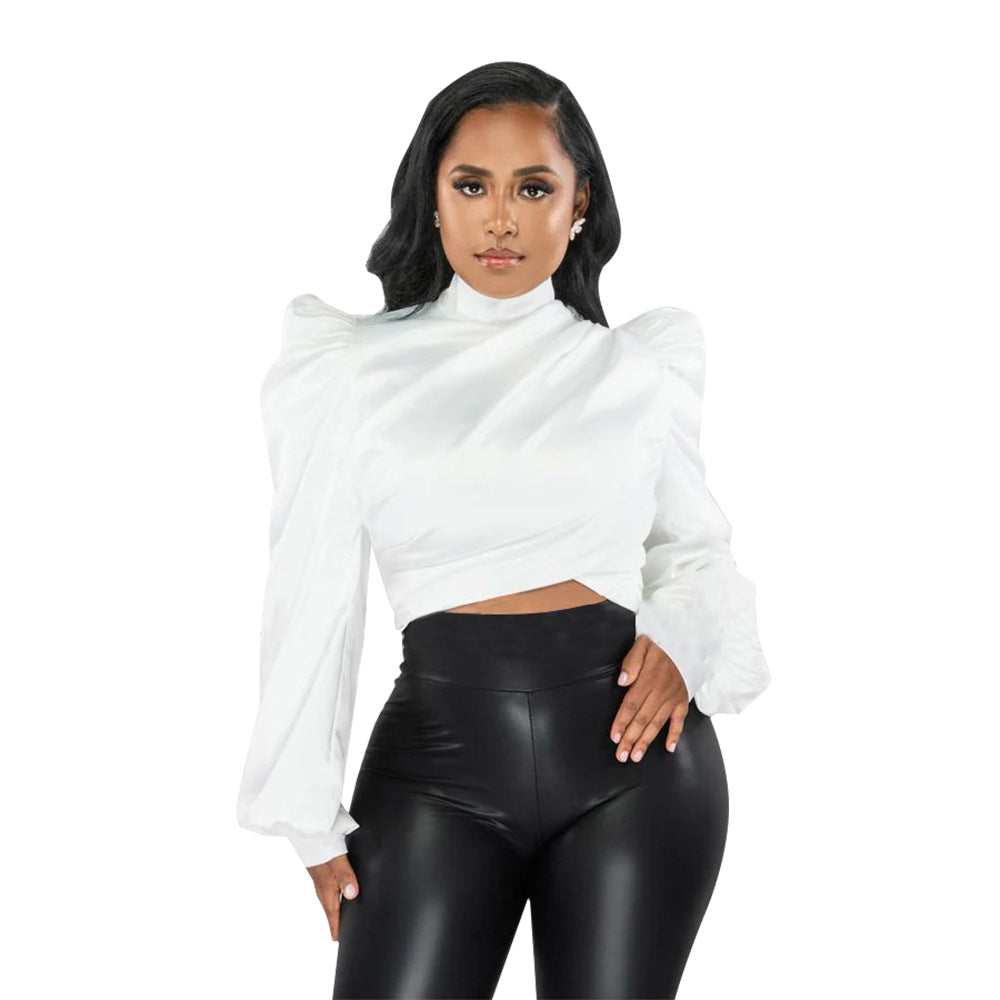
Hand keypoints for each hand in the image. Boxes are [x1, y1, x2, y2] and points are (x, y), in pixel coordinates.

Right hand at [306, 852, 359, 940]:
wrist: (307, 831)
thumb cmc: (320, 845)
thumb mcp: (336, 860)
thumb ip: (345, 875)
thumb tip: (352, 895)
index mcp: (326, 890)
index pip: (333, 917)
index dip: (338, 931)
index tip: (341, 944)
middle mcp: (323, 889)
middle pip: (332, 913)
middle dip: (339, 925)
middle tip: (346, 937)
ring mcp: (323, 881)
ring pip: (332, 903)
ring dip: (338, 913)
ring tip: (346, 922)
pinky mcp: (325, 873)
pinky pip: (332, 892)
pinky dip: (338, 900)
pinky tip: (345, 897)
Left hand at [610, 634, 689, 762]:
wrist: (689, 640)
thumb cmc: (662, 642)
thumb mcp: (644, 643)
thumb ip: (631, 662)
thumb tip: (622, 681)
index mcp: (649, 678)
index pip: (631, 704)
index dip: (622, 722)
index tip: (615, 737)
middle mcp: (661, 691)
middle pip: (642, 718)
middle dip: (631, 739)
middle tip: (621, 756)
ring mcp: (673, 697)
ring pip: (657, 723)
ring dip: (646, 741)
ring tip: (636, 756)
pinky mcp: (683, 700)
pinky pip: (679, 721)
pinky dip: (675, 735)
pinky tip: (668, 748)